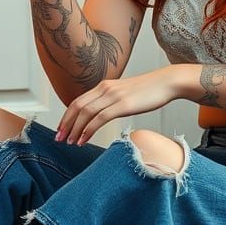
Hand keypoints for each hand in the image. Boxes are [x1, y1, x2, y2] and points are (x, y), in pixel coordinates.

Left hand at [55, 68, 180, 144]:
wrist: (166, 82)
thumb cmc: (149, 90)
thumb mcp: (125, 93)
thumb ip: (112, 100)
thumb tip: (104, 113)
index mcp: (104, 86)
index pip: (78, 101)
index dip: (67, 116)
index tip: (61, 129)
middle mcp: (105, 89)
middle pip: (77, 106)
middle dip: (65, 123)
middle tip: (59, 138)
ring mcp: (113, 96)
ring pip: (85, 113)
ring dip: (74, 129)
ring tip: (69, 142)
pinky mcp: (122, 105)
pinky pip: (99, 118)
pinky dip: (88, 130)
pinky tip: (83, 140)